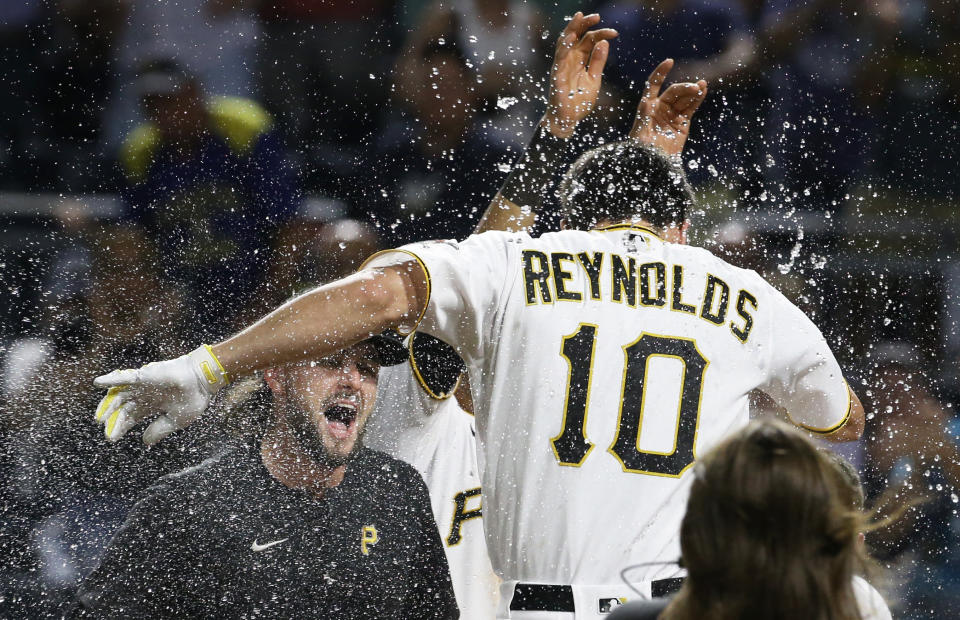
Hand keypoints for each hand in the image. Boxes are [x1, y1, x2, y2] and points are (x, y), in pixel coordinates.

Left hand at [94, 345, 229, 444]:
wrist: (203, 383)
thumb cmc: (193, 399)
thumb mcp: (176, 420)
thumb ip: (159, 430)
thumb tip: (144, 441)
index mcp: (152, 406)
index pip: (131, 417)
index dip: (120, 427)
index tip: (111, 438)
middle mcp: (145, 395)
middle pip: (122, 408)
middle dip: (112, 419)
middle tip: (104, 429)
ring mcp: (143, 385)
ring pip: (119, 395)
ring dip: (107, 405)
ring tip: (99, 418)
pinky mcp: (144, 376)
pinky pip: (124, 377)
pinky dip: (110, 379)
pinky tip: (97, 382)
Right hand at [542, 12, 616, 137]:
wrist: (568, 119)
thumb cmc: (579, 102)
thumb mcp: (594, 80)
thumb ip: (598, 62)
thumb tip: (604, 43)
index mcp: (579, 59)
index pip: (589, 40)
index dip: (601, 34)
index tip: (615, 33)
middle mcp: (570, 59)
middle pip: (576, 35)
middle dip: (585, 24)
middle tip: (597, 16)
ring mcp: (562, 65)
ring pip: (564, 41)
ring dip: (572, 28)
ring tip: (580, 17)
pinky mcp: (557, 74)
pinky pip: (559, 57)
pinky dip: (564, 46)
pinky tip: (571, 37)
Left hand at [629, 59, 707, 155]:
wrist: (652, 167)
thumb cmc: (641, 152)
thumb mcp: (639, 135)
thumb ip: (644, 118)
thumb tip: (647, 102)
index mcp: (647, 107)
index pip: (654, 85)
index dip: (660, 73)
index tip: (670, 62)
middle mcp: (659, 108)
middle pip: (673, 92)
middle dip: (684, 88)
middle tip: (695, 87)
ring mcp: (672, 115)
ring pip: (684, 99)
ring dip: (692, 91)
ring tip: (701, 85)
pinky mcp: (682, 123)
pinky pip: (690, 108)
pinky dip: (697, 99)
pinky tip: (703, 90)